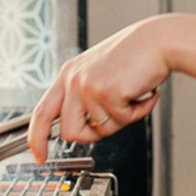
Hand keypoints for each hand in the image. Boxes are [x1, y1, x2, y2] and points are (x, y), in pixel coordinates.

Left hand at [26, 18, 165, 162]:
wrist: (158, 40)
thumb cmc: (135, 55)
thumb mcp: (98, 72)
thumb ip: (83, 97)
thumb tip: (83, 128)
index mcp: (68, 74)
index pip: (42, 112)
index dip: (36, 137)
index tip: (39, 155)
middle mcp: (74, 80)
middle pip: (70, 131)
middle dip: (94, 134)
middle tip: (115, 117)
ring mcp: (88, 86)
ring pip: (101, 130)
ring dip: (122, 118)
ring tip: (132, 95)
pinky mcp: (107, 92)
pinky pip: (122, 121)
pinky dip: (138, 111)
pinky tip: (142, 92)